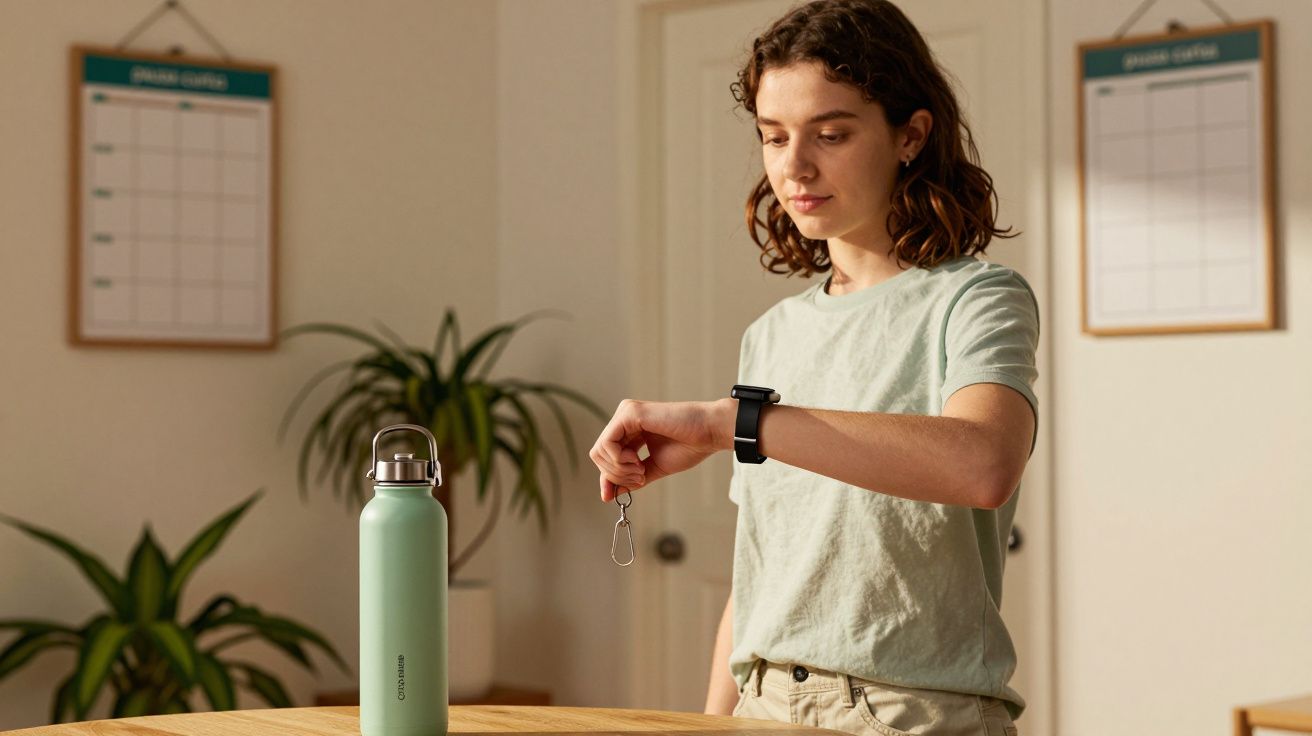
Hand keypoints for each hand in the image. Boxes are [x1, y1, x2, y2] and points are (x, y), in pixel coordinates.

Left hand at [589, 398, 731, 501]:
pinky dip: (619, 460)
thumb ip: (631, 478)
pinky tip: (637, 462)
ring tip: (641, 470)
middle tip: (639, 478)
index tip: (609, 497)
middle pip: (598, 455)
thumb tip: (610, 494)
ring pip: (599, 450)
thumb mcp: (652, 468)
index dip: (607, 478)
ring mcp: (625, 413)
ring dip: (619, 469)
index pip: (605, 456)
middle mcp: (624, 419)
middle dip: (616, 475)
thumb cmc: (688, 446)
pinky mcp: (629, 413)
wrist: (708, 433)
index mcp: (630, 430)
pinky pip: (607, 444)